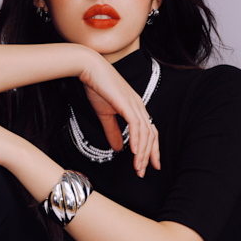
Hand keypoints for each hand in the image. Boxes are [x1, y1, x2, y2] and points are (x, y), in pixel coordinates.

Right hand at [77, 55, 160, 176]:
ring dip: (142, 152)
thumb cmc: (97, 87)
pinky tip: (135, 152)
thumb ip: (112, 131)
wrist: (89, 69)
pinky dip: (137, 140)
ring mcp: (135, 104)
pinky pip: (136, 125)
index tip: (150, 165)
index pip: (149, 132)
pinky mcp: (126, 103)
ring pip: (145, 133)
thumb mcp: (105, 114)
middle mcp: (139, 106)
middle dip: (149, 156)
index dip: (151, 149)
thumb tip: (118, 148)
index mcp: (136, 108)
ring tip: (138, 167)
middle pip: (151, 135)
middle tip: (143, 172)